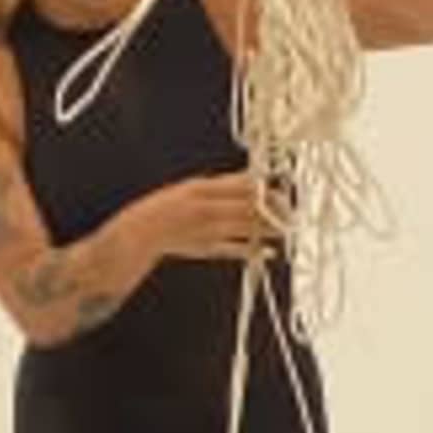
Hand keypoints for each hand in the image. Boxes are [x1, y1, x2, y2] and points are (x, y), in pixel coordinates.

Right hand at [141, 169, 286, 264]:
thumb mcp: (193, 188)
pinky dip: (251, 251)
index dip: (263, 190)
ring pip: (244, 228)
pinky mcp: (207, 248)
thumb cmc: (168, 208)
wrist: (142, 231)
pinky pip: (234, 250)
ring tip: (285, 230)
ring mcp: (206, 229)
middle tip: (290, 213)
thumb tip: (251, 179)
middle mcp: (205, 207)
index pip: (239, 186)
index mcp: (201, 188)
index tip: (280, 192)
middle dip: (271, 211)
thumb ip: (222, 186)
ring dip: (267, 230)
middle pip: (246, 207)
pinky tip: (268, 252)